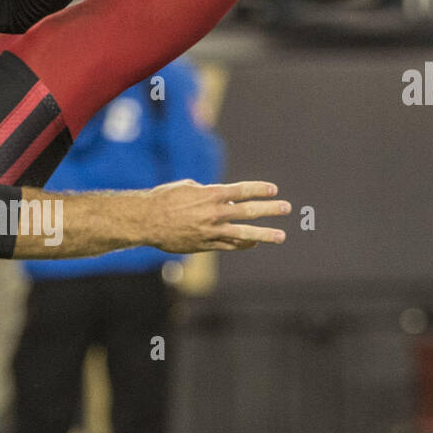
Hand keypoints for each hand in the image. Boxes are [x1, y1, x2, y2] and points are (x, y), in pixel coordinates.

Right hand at [145, 180, 289, 252]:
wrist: (146, 221)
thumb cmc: (164, 199)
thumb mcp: (186, 187)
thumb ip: (206, 191)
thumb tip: (221, 198)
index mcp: (210, 195)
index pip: (241, 190)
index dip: (259, 189)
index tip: (273, 189)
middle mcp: (214, 213)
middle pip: (248, 211)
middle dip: (269, 209)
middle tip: (286, 208)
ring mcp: (211, 231)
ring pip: (243, 233)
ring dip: (265, 234)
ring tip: (281, 236)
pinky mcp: (205, 245)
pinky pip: (230, 245)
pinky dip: (243, 244)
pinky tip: (254, 243)